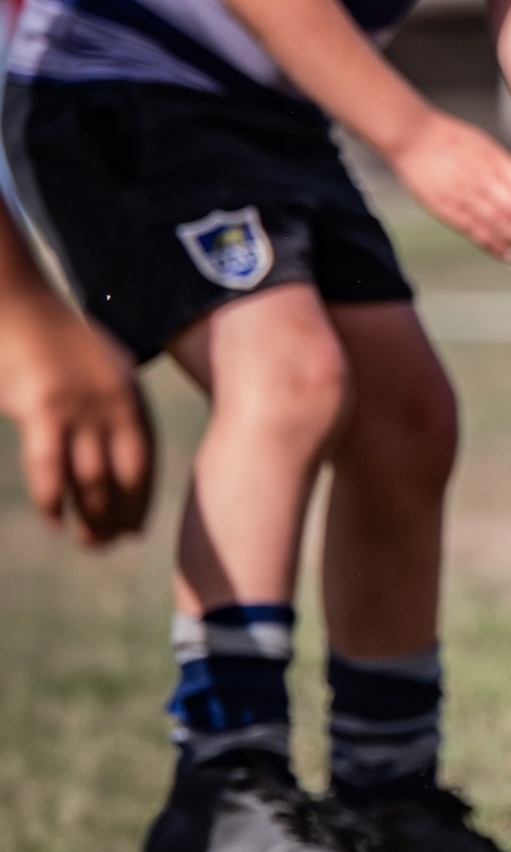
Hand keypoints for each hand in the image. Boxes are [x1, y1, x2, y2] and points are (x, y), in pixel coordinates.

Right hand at [0, 289, 152, 543]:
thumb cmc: (60, 340)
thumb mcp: (105, 369)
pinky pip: (51, 468)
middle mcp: (114, 406)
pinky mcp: (44, 411)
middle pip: (125, 476)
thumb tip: (123, 445)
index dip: (141, 500)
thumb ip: (115, 405)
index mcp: (131, 398)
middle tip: (108, 545)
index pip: (145, 462)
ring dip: (92, 516)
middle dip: (120, 516)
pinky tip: (55, 521)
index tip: (136, 529)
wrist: (23, 306)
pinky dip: (54, 499)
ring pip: (92, 480)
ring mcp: (80, 409)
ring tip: (89, 542)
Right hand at [391, 108, 510, 261]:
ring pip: (499, 223)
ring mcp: (465, 195)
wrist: (412, 136)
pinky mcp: (446, 208)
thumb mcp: (485, 145)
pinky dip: (493, 245)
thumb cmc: (451, 138)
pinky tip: (509, 256)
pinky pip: (474, 230)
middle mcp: (484, 180)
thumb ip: (505, 166)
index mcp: (496, 162)